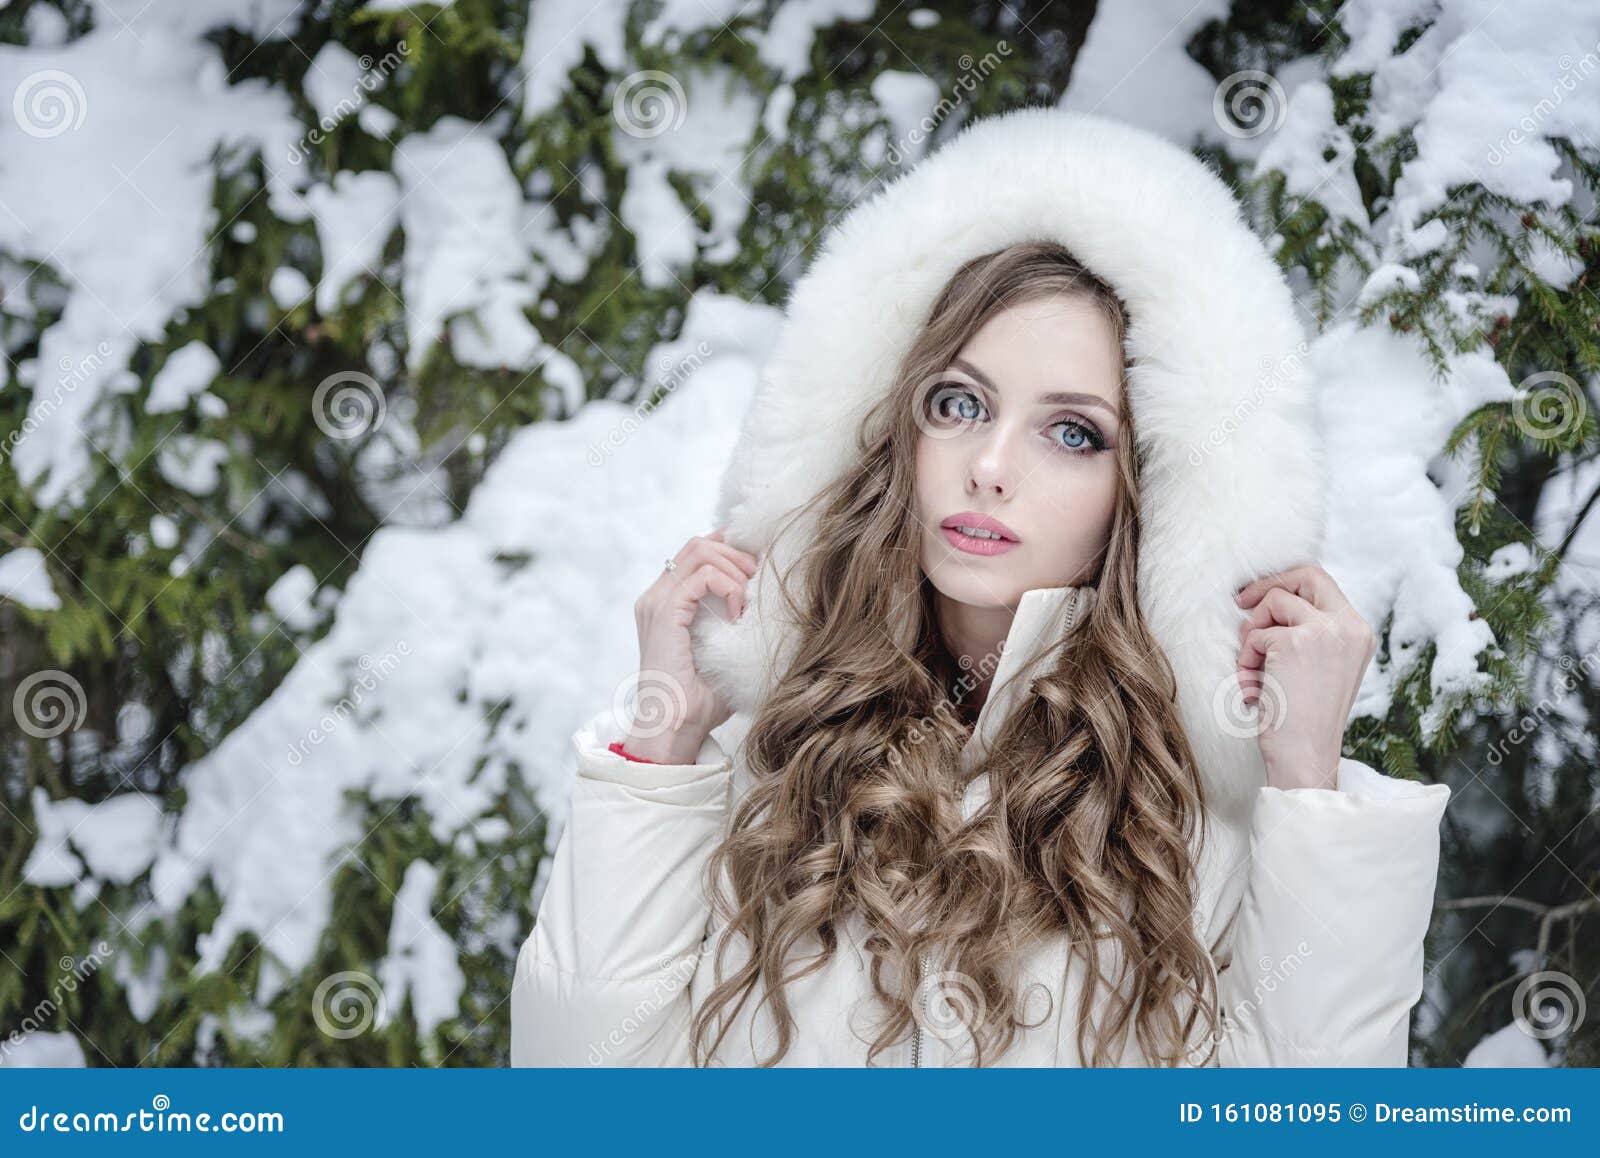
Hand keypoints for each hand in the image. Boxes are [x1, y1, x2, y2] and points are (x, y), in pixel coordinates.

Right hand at [626, 526, 757, 762]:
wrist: (673, 729)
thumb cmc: (699, 703)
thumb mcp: (724, 653)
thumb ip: (737, 624)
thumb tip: (774, 608)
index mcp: (665, 603)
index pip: (697, 552)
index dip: (732, 549)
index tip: (760, 566)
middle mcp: (655, 596)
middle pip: (700, 543)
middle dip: (738, 555)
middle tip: (760, 583)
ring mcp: (656, 602)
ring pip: (701, 549)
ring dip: (735, 568)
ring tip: (748, 599)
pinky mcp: (664, 613)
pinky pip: (702, 576)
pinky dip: (727, 586)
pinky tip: (737, 614)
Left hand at [1233, 563, 1376, 790]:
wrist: (1305, 755)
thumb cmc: (1303, 718)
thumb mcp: (1319, 666)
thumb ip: (1308, 632)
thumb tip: (1269, 599)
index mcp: (1357, 631)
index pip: (1322, 583)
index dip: (1286, 583)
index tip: (1257, 597)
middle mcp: (1348, 626)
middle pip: (1304, 575)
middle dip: (1266, 588)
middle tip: (1240, 603)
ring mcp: (1325, 631)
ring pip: (1273, 603)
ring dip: (1251, 638)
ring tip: (1253, 673)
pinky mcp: (1296, 642)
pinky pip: (1255, 635)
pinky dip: (1245, 661)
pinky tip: (1255, 689)